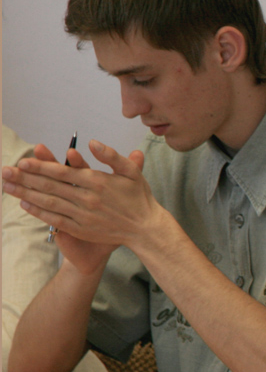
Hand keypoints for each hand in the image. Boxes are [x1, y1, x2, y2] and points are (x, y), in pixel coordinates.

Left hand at [2, 139, 153, 270]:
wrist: (145, 229)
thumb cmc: (139, 198)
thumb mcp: (132, 172)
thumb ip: (112, 156)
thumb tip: (92, 142)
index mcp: (98, 181)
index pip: (63, 172)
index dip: (41, 166)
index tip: (23, 161)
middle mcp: (87, 198)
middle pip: (50, 186)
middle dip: (26, 178)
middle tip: (6, 171)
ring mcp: (83, 215)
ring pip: (49, 202)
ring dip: (26, 194)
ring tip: (8, 186)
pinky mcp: (82, 228)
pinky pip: (55, 219)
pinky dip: (39, 212)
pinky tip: (26, 204)